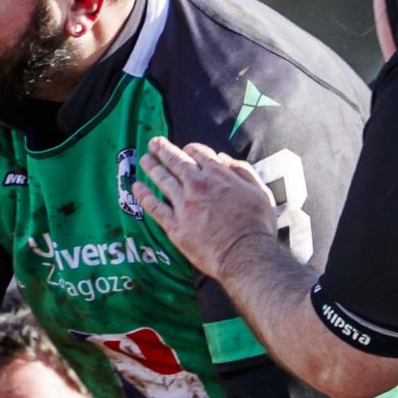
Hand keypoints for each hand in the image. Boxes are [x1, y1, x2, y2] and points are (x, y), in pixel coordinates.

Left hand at [131, 136, 280, 278]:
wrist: (245, 255)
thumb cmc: (256, 226)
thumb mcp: (260, 191)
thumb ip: (242, 171)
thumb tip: (223, 158)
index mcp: (218, 175)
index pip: (198, 153)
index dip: (190, 149)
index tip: (185, 150)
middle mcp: (197, 185)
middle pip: (176, 161)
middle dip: (163, 150)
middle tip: (154, 143)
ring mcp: (184, 205)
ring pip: (163, 180)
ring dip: (152, 167)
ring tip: (144, 160)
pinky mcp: (175, 226)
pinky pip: (155, 207)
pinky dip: (144, 196)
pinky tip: (137, 187)